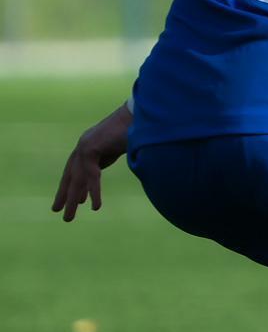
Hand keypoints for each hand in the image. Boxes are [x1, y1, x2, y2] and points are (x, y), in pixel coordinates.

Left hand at [53, 103, 133, 222]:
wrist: (146, 114)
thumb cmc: (142, 129)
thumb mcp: (124, 148)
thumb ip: (115, 158)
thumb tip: (124, 170)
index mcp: (91, 145)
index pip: (76, 169)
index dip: (73, 185)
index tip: (75, 201)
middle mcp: (84, 145)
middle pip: (71, 175)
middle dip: (65, 195)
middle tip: (57, 212)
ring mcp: (85, 145)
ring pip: (76, 178)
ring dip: (73, 199)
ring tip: (68, 217)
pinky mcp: (90, 148)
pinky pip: (90, 175)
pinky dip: (93, 191)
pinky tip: (93, 206)